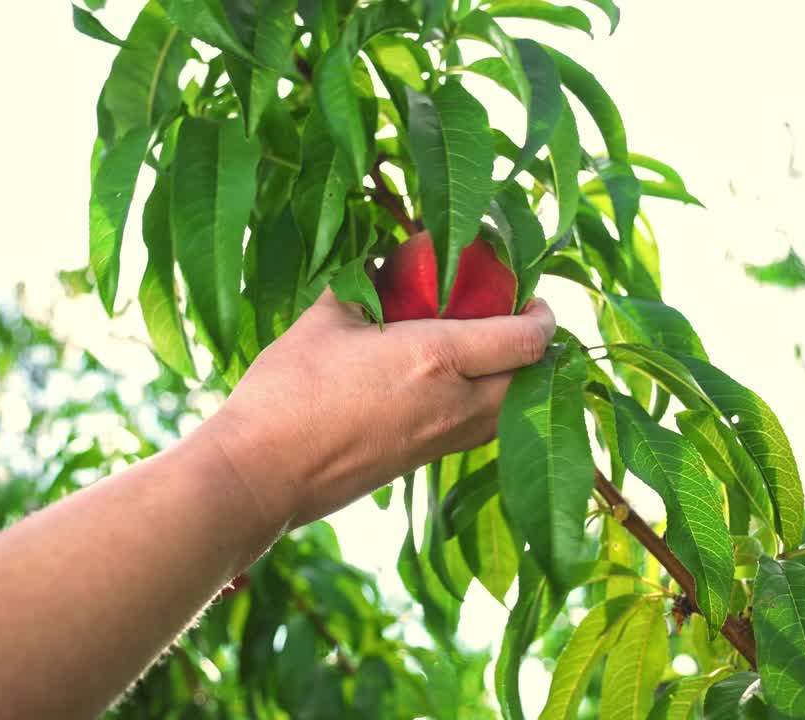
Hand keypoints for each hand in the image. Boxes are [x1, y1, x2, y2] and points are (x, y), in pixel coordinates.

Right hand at [196, 291, 555, 528]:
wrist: (261, 472)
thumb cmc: (288, 391)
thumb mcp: (326, 319)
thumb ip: (362, 285)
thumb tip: (378, 261)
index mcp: (438, 359)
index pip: (525, 340)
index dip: (544, 317)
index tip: (536, 298)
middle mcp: (455, 405)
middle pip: (530, 383)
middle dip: (535, 351)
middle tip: (516, 323)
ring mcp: (441, 441)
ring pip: (508, 415)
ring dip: (513, 384)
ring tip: (490, 355)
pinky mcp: (421, 464)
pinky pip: (477, 433)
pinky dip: (485, 409)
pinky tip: (451, 388)